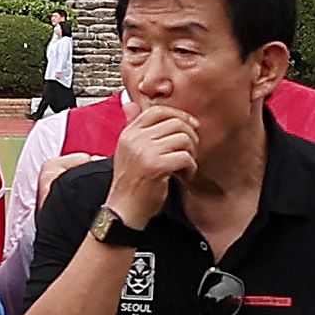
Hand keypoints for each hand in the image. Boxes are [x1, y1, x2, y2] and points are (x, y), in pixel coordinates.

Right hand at [104, 99, 198, 226]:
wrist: (124, 211)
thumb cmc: (131, 184)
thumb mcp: (129, 152)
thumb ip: (136, 130)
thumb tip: (132, 104)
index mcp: (128, 133)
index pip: (158, 110)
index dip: (179, 115)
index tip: (191, 126)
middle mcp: (135, 139)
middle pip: (175, 123)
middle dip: (190, 137)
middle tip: (189, 152)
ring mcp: (144, 152)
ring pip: (183, 138)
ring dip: (191, 153)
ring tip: (185, 166)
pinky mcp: (156, 166)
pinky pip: (185, 157)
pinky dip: (190, 168)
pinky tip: (184, 176)